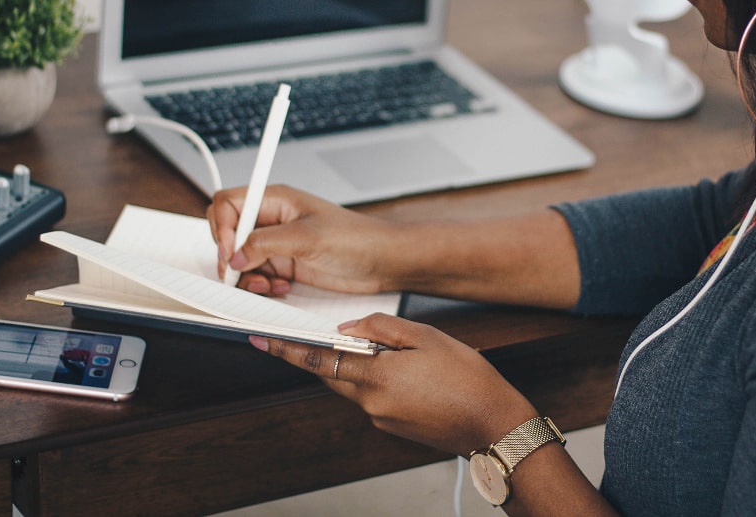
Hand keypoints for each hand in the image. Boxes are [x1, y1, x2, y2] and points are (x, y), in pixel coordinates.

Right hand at [207, 184, 400, 295]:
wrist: (382, 261)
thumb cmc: (356, 238)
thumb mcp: (307, 237)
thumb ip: (265, 244)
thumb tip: (233, 256)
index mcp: (276, 200)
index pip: (228, 204)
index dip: (221, 228)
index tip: (229, 253)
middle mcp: (272, 220)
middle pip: (227, 233)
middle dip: (229, 256)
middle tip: (239, 274)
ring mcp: (277, 244)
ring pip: (239, 259)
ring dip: (246, 276)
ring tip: (267, 283)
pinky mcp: (285, 264)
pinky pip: (256, 275)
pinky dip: (261, 285)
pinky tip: (280, 287)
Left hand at [248, 314, 538, 455]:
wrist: (493, 424)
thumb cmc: (468, 379)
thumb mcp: (426, 337)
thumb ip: (381, 328)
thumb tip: (348, 327)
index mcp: (376, 376)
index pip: (319, 360)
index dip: (287, 349)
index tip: (262, 339)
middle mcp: (371, 403)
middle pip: (331, 374)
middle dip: (321, 354)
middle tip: (313, 334)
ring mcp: (380, 418)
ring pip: (352, 385)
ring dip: (355, 365)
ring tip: (387, 350)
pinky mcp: (391, 427)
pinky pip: (371, 398)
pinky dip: (374, 380)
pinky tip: (403, 371)